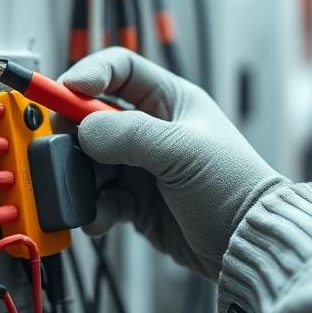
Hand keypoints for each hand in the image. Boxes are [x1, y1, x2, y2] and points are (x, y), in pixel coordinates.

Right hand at [59, 48, 286, 279]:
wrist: (245, 243)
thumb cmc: (233, 186)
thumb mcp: (183, 151)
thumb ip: (131, 135)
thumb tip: (84, 129)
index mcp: (170, 101)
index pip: (121, 69)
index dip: (90, 73)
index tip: (67, 90)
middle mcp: (153, 129)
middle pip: (93, 117)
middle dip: (75, 134)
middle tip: (65, 149)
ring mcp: (141, 166)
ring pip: (90, 160)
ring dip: (83, 178)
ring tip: (92, 194)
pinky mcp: (136, 201)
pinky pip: (99, 197)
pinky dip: (95, 208)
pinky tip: (104, 218)